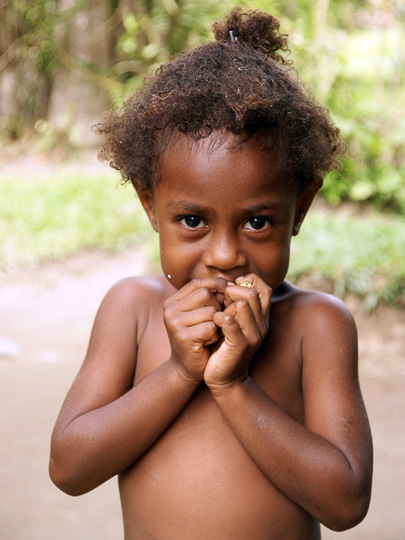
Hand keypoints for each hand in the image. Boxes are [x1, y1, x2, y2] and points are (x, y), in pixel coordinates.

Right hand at [163, 278, 227, 384]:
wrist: (187, 368)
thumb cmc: (199, 338)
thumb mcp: (200, 314)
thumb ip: (208, 297)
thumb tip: (230, 281)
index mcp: (172, 301)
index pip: (197, 283)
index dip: (216, 284)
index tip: (230, 290)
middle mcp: (170, 310)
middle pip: (205, 294)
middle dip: (218, 306)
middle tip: (217, 320)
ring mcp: (174, 323)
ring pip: (211, 311)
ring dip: (218, 323)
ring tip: (211, 333)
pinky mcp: (182, 337)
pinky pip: (211, 327)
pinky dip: (215, 335)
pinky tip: (208, 342)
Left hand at [204, 274, 270, 390]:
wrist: (225, 379)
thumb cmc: (224, 347)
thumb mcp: (233, 323)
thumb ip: (235, 305)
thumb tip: (227, 282)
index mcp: (262, 318)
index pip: (264, 288)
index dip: (247, 282)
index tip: (231, 286)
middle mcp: (262, 325)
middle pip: (252, 293)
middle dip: (233, 291)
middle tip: (220, 299)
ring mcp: (253, 336)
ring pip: (243, 305)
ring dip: (225, 304)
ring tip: (216, 311)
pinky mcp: (240, 345)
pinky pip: (230, 322)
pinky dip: (219, 317)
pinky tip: (214, 320)